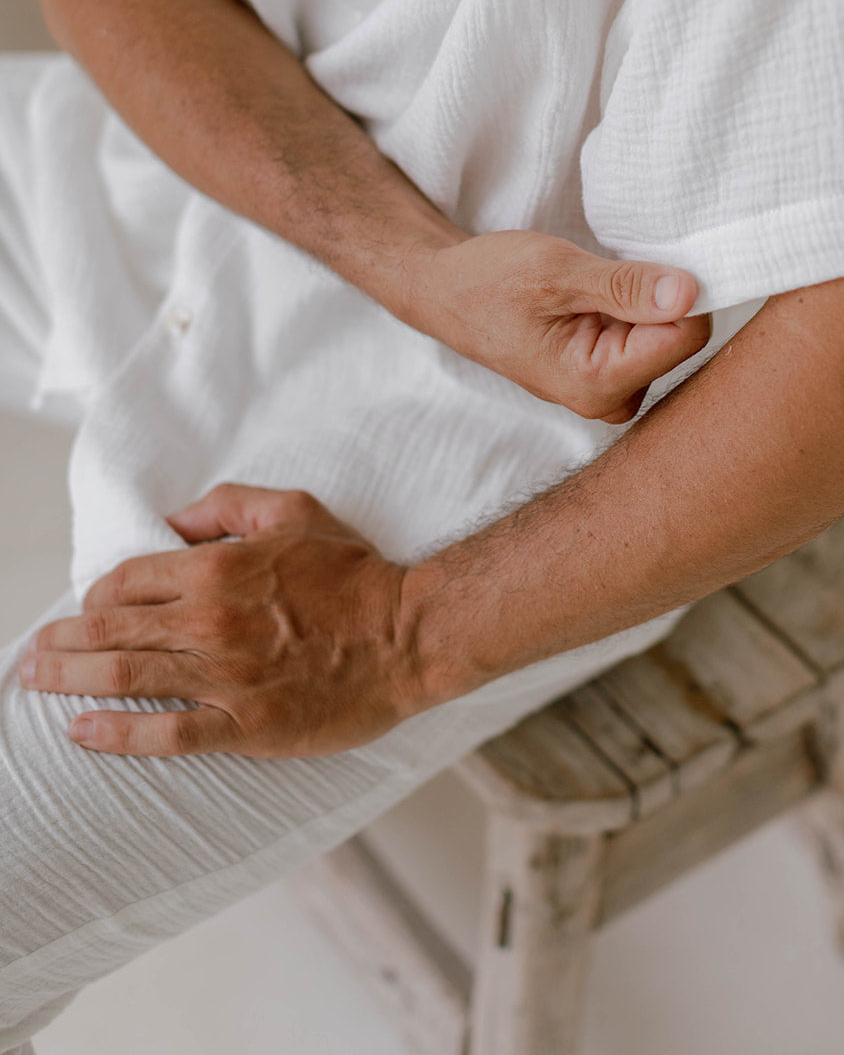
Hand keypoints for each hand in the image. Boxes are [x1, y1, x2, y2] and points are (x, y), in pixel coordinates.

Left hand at [20, 486, 424, 758]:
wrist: (408, 633)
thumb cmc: (353, 572)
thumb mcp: (293, 510)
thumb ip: (227, 506)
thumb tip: (175, 519)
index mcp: (217, 568)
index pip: (128, 581)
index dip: (97, 596)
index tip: (87, 610)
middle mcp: (210, 622)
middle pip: (111, 632)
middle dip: (61, 643)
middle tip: (32, 656)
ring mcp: (225, 677)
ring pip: (126, 680)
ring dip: (70, 682)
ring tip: (36, 686)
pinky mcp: (246, 725)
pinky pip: (168, 735)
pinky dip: (118, 736)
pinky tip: (83, 733)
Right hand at [415, 231, 710, 422]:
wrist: (447, 294)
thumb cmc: (490, 281)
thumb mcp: (555, 272)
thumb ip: (624, 286)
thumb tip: (690, 294)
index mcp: (597, 383)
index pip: (686, 335)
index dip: (679, 289)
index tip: (645, 261)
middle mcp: (609, 399)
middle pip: (681, 338)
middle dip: (656, 298)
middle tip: (603, 276)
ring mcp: (610, 391)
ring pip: (666, 335)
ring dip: (640, 302)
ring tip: (589, 289)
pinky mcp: (609, 376)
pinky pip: (647, 338)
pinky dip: (630, 310)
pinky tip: (593, 301)